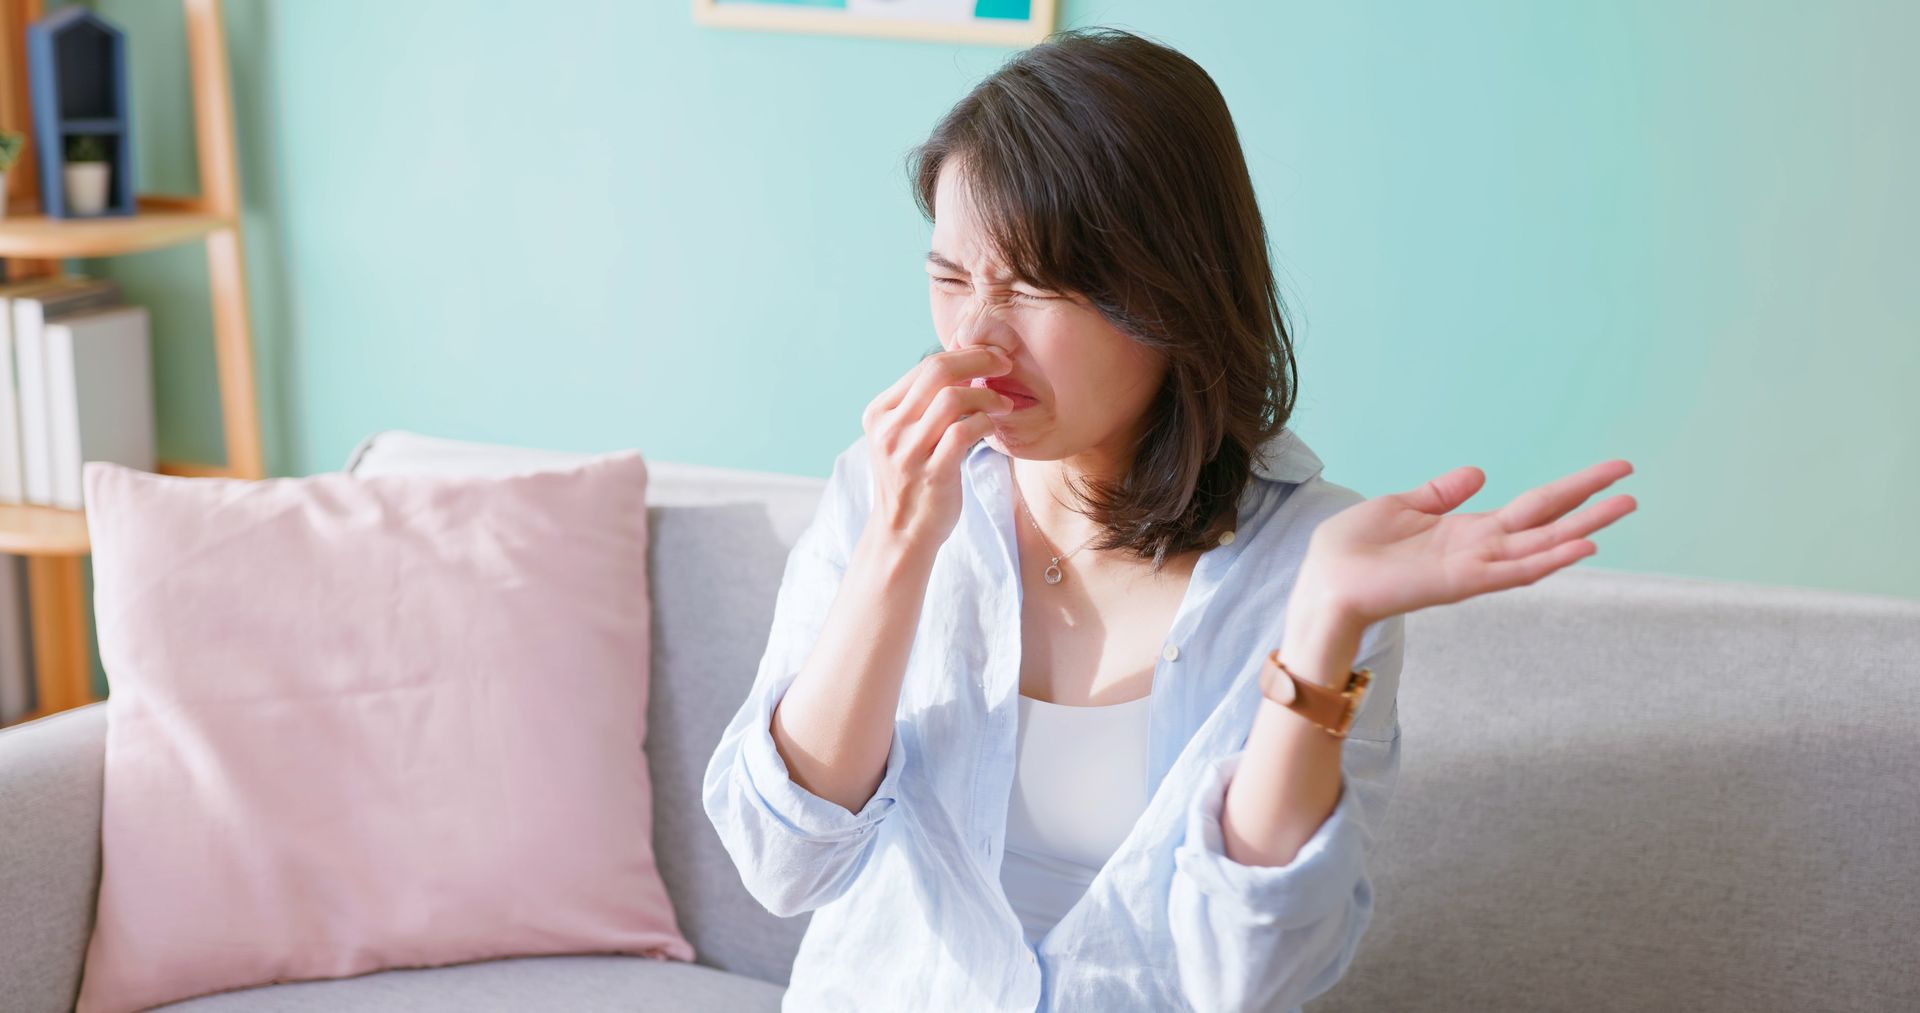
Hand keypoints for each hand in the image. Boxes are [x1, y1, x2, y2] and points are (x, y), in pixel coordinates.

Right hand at [859, 344, 1018, 553]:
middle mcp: (889, 429)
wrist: (902, 532)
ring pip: (952, 398)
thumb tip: (964, 363)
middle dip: (979, 360)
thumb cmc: (912, 480)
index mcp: (879, 413)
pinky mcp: (932, 474)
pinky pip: (964, 431)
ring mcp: (907, 452)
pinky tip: (993, 426)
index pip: (925, 366)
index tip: (991, 356)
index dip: (964, 354)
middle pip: (937, 372)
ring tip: (1004, 403)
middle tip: (1005, 365)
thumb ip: (922, 404)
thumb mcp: (903, 437)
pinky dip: (985, 422)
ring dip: (987, 395)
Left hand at [1297, 459, 1637, 627]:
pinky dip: (1548, 560)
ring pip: (1542, 547)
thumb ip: (1442, 493)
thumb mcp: (1401, 505)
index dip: (1571, 489)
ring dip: (1583, 530)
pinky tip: (1580, 547)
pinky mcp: (1460, 582)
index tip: (1610, 472)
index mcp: (1467, 530)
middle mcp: (1480, 549)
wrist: (1324, 582)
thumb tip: (1480, 472)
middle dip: (1590, 504)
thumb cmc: (1353, 549)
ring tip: (1623, 508)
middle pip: (1548, 523)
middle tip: (1633, 485)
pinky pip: (1514, 572)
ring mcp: (1475, 567)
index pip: (1533, 506)